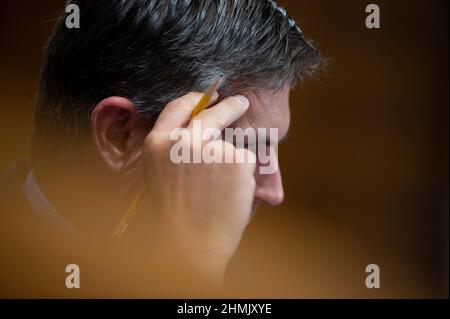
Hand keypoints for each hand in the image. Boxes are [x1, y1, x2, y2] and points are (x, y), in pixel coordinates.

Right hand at [142, 92, 255, 286]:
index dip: (195, 99)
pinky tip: (230, 196)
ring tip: (219, 192)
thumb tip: (200, 128)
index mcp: (158, 143)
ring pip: (231, 144)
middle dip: (229, 105)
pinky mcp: (236, 158)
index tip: (208, 95)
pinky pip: (245, 161)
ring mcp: (211, 147)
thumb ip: (174, 149)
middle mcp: (183, 139)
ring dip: (231, 162)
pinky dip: (243, 177)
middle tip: (240, 101)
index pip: (179, 106)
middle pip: (212, 112)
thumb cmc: (175, 217)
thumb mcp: (161, 175)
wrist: (190, 246)